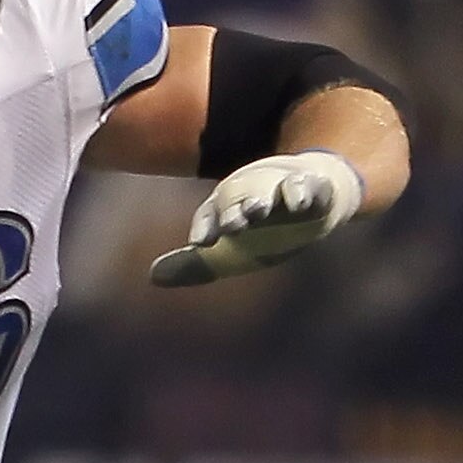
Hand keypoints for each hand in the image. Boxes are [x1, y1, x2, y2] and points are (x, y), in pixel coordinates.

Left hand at [149, 150, 365, 287]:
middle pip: (236, 200)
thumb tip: (152, 277)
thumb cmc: (262, 229)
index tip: (200, 242)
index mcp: (225, 209)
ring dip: (261, 199)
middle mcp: (248, 195)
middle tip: (232, 225)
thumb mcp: (229, 252)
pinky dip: (300, 190)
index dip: (205, 227)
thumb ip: (194, 266)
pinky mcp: (309, 186)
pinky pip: (304, 185)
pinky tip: (296, 201)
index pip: (209, 215)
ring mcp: (278, 189)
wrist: (310, 196)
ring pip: (267, 191)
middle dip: (232, 212)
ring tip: (258, 209)